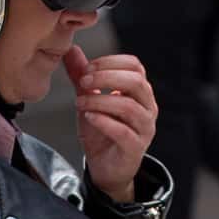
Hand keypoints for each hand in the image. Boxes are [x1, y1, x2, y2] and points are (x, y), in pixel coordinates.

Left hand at [63, 42, 155, 201]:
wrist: (105, 169)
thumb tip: (71, 49)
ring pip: (129, 106)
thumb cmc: (101, 133)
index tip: (86, 68)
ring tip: (79, 102)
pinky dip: (104, 122)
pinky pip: (123, 131)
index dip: (110, 62)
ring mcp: (145, 128)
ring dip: (100, 101)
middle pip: (136, 81)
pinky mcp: (136, 148)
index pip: (135, 65)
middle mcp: (148, 107)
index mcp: (140, 92)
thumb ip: (82, 77)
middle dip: (106, 78)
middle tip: (82, 82)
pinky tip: (88, 117)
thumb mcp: (88, 101)